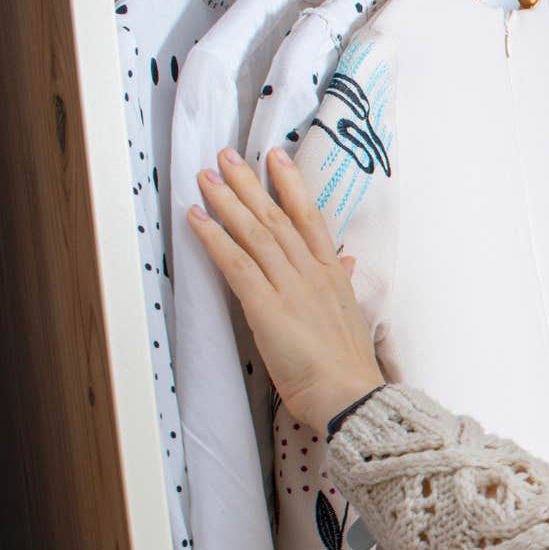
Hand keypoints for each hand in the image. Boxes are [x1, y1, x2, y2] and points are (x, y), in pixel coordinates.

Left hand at [186, 147, 385, 431]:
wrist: (350, 394)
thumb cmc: (348, 365)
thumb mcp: (350, 317)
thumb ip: (341, 284)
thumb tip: (344, 262)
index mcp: (332, 275)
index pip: (310, 218)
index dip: (291, 185)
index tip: (276, 157)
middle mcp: (312, 273)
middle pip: (277, 218)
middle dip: (250, 183)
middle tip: (227, 156)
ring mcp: (290, 288)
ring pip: (255, 234)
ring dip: (227, 202)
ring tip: (205, 177)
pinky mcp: (267, 307)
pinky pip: (236, 264)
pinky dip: (215, 238)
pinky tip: (196, 218)